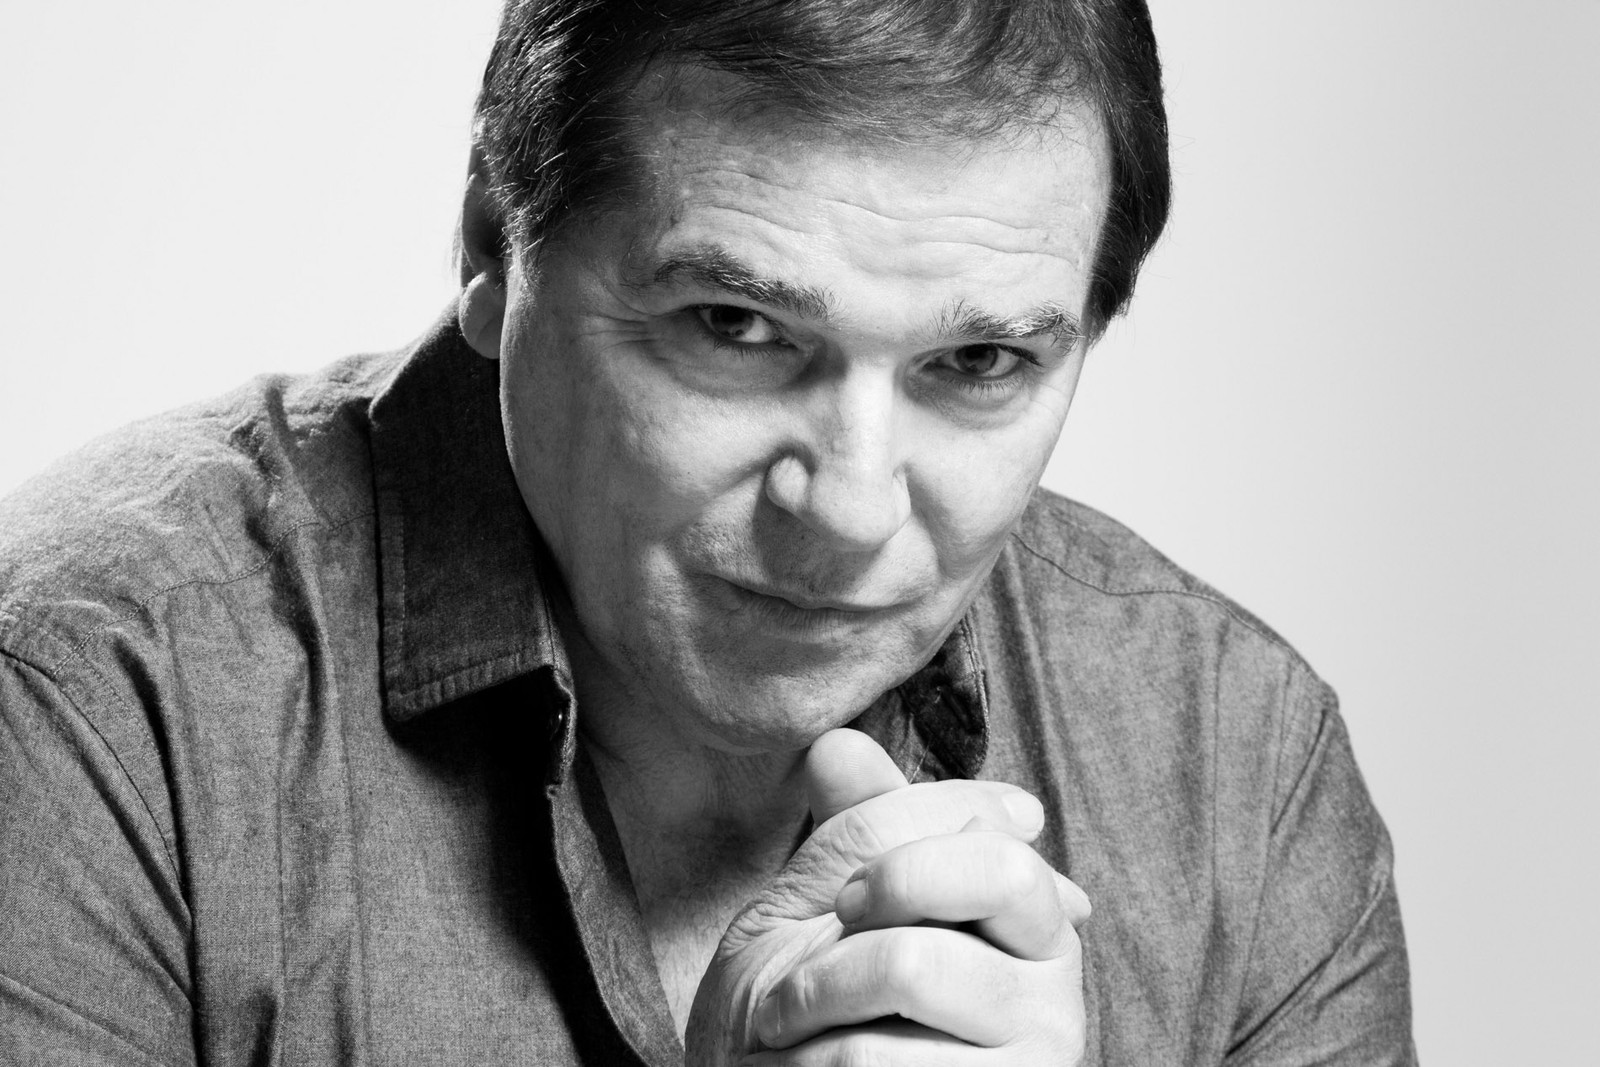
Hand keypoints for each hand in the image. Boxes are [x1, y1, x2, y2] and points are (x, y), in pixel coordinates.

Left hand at [684, 729, 1089, 1065]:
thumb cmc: (819, 1012)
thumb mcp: (828, 907)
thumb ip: (857, 826)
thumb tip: (836, 745)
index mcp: (1031, 924)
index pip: (1000, 857)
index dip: (904, 865)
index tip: (849, 899)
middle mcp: (1052, 998)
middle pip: (948, 925)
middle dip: (844, 942)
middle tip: (803, 979)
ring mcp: (1031, 1066)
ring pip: (904, 982)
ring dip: (806, 1005)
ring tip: (785, 1033)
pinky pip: (874, 1065)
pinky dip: (808, 1063)